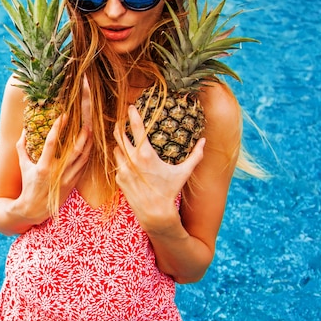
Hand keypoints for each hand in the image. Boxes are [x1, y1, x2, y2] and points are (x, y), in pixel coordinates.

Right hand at [16, 113, 91, 223]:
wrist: (34, 209)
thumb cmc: (28, 185)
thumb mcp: (23, 166)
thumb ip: (22, 147)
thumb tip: (25, 130)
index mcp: (43, 167)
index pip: (52, 143)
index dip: (58, 128)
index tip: (63, 116)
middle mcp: (57, 173)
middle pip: (75, 150)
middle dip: (83, 135)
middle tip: (86, 123)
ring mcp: (67, 179)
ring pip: (83, 158)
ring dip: (88, 144)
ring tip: (90, 132)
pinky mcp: (73, 184)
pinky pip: (83, 167)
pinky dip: (87, 155)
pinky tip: (89, 147)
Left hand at [113, 105, 204, 233]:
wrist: (155, 213)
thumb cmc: (170, 191)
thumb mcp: (183, 172)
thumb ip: (195, 155)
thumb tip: (204, 141)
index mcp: (146, 155)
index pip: (136, 129)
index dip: (132, 115)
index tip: (130, 107)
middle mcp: (132, 160)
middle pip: (119, 135)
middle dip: (120, 126)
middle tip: (122, 120)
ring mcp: (123, 169)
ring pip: (116, 149)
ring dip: (120, 143)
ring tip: (124, 138)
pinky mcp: (119, 178)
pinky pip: (117, 162)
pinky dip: (121, 158)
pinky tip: (126, 157)